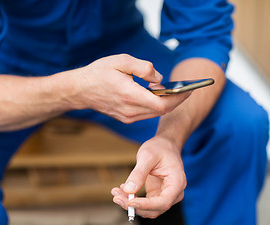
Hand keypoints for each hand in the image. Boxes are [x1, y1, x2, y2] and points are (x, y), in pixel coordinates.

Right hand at [64, 54, 190, 123]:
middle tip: (187, 89)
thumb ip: (144, 67)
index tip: (189, 90)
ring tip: (175, 91)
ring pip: (155, 113)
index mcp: (129, 95)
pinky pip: (147, 114)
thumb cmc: (99, 73)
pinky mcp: (126, 118)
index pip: (161, 104)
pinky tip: (158, 95)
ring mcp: (128, 117)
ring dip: (167, 103)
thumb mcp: (121, 61)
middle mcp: (130, 110)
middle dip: (177, 100)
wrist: (80, 90)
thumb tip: (159, 78)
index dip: (178, 98)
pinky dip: (156, 106)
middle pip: (162, 110)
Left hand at [111, 136, 186, 217]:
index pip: (163, 201)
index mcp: (177, 183)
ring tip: (116, 193)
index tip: (129, 202)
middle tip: (116, 197)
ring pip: (148, 209)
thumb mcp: (147, 156)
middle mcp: (174, 193)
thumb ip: (139, 173)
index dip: (146, 205)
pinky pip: (145, 204)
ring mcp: (166, 196)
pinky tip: (122, 191)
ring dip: (131, 205)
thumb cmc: (159, 148)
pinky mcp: (157, 196)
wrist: (165, 145)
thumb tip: (128, 190)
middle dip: (135, 206)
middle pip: (155, 209)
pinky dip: (132, 200)